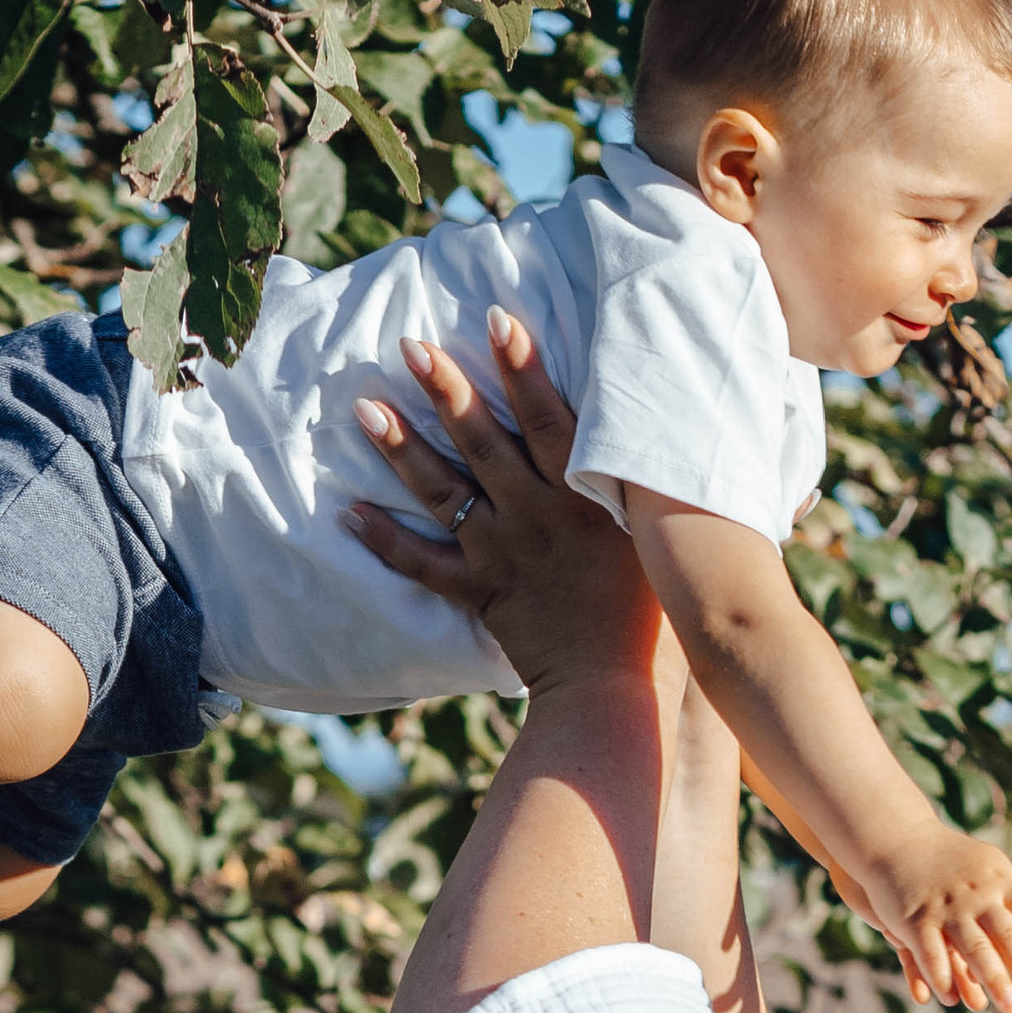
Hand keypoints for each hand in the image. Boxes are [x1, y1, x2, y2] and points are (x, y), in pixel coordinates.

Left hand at [346, 311, 665, 699]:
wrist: (614, 693)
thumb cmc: (655, 622)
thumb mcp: (663, 544)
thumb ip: (648, 493)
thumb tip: (657, 445)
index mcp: (587, 499)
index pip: (553, 420)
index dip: (525, 368)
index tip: (497, 319)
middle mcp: (539, 518)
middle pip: (487, 444)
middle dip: (448, 392)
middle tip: (410, 345)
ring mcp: (504, 554)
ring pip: (446, 493)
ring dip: (403, 448)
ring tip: (365, 406)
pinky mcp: (481, 594)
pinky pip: (424, 567)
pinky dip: (385, 541)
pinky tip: (348, 511)